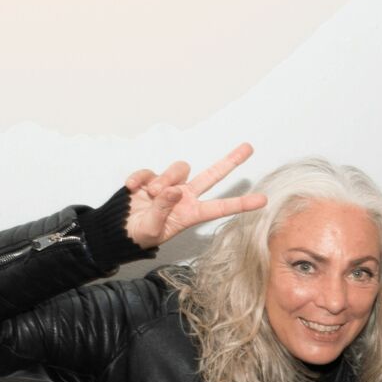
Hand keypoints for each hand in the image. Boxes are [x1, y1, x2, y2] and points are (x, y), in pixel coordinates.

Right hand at [124, 142, 266, 249]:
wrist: (118, 229)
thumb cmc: (140, 234)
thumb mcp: (153, 229)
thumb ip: (163, 209)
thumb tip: (173, 190)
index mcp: (191, 213)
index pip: (220, 207)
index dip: (241, 203)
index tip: (263, 200)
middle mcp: (185, 197)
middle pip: (212, 175)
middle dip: (230, 161)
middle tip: (249, 147)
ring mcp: (169, 185)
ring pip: (178, 169)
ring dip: (163, 180)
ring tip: (149, 194)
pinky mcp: (150, 178)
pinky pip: (150, 170)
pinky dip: (140, 178)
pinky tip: (132, 188)